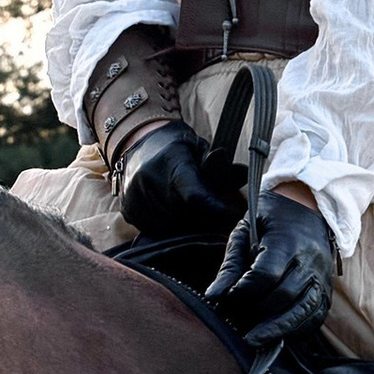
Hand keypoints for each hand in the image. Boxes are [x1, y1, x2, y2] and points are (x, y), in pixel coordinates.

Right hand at [114, 121, 239, 240]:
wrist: (138, 143)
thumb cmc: (177, 148)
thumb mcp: (200, 150)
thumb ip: (220, 167)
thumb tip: (244, 174)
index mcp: (171, 161)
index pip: (195, 196)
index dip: (215, 209)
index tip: (233, 216)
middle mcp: (148, 180)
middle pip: (184, 215)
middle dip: (203, 217)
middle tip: (213, 212)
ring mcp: (135, 197)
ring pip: (170, 227)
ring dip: (186, 224)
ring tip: (191, 211)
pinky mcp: (128, 211)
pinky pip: (155, 230)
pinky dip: (169, 226)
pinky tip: (173, 212)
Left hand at [221, 186, 336, 343]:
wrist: (309, 208)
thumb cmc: (270, 221)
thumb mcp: (244, 234)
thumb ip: (230, 266)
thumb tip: (213, 297)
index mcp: (287, 241)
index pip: (266, 274)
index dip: (244, 291)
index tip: (227, 299)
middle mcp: (310, 260)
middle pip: (285, 295)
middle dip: (258, 314)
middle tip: (236, 324)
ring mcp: (322, 277)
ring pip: (303, 310)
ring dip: (277, 329)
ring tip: (253, 340)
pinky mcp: (327, 290)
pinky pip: (315, 317)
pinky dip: (296, 330)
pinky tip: (277, 335)